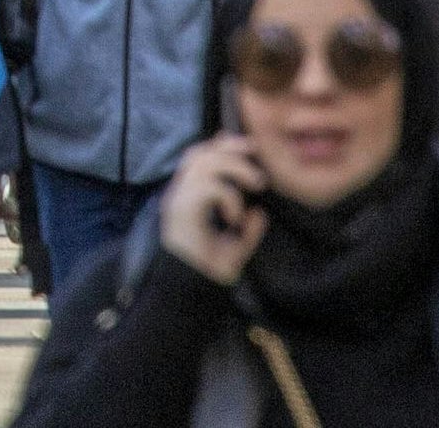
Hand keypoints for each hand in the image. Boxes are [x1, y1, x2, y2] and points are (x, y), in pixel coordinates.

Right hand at [159, 133, 269, 285]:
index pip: (199, 158)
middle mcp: (179, 194)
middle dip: (229, 148)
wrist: (191, 291)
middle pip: (199, 154)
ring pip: (203, 163)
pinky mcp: (181, 210)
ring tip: (256, 185)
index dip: (222, 146)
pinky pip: (207, 187)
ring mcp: (178, 201)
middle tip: (256, 155)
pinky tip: (236, 215)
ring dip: (235, 168)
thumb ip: (248, 230)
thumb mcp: (236, 247)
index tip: (250, 147)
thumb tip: (261, 213)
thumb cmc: (208, 271)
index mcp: (189, 199)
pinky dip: (228, 196)